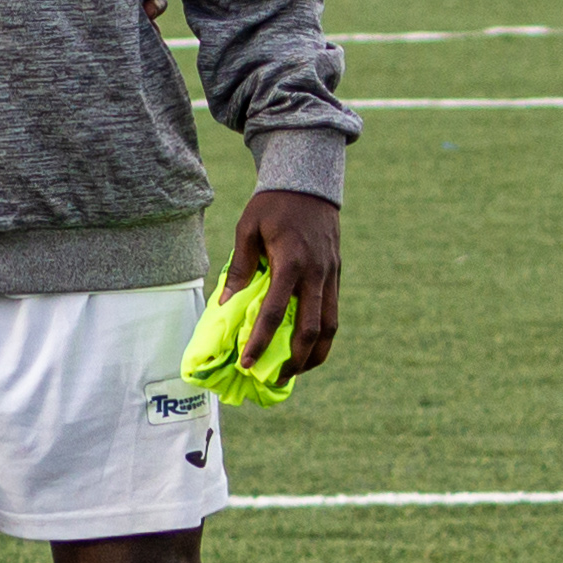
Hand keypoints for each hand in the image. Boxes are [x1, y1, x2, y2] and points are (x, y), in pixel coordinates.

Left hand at [227, 189, 338, 378]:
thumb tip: (225, 303)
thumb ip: (239, 268)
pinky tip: (309, 347)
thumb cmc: (272, 205)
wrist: (310, 183)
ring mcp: (332, 276)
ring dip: (316, 354)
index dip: (261, 341)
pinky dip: (323, 335)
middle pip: (312, 329)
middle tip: (275, 378)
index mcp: (291, 263)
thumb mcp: (247, 230)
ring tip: (296, 371)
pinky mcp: (337, 275)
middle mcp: (316, 274)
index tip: (247, 362)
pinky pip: (333, 313)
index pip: (275, 313)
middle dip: (295, 359)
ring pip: (330, 326)